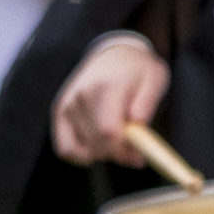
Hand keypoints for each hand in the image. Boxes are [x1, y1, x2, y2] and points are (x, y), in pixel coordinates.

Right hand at [50, 32, 173, 168]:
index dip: (124, 153)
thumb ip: (147, 102)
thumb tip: (137, 122)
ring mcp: (68, 104)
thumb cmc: (138, 71)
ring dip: (103, 153)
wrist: (113, 54)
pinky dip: (80, 156)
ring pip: (84, 149)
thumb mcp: (154, 79)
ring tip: (117, 140)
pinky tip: (96, 149)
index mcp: (108, 86)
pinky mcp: (59, 112)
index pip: (109, 131)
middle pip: (97, 144)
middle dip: (118, 155)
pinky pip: (64, 149)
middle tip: (134, 153)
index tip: (138, 159)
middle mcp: (83, 95)